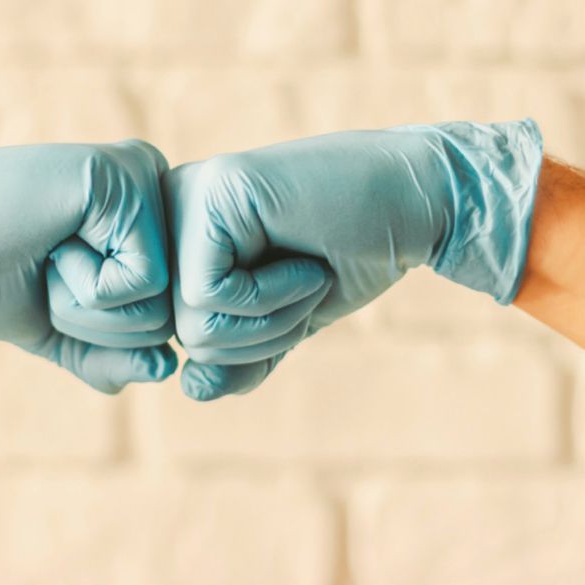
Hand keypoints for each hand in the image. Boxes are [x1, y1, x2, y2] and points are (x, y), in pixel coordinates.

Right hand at [0, 137, 175, 393]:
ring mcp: (144, 179)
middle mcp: (154, 192)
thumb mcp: (56, 330)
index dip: (94, 331)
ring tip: (45, 250)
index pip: (161, 322)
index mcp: (142, 223)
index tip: (45, 279)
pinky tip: (51, 237)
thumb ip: (110, 356)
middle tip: (42, 264)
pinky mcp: (126, 177)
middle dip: (92, 322)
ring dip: (84, 304)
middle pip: (167, 318)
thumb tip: (166, 368)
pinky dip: (86, 285)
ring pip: (160, 307)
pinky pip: (144, 281)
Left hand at [164, 120, 542, 399]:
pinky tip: (305, 258)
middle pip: (184, 335)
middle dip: (262, 335)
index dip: (252, 345)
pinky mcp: (210, 196)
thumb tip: (192, 388)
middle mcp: (170, 215)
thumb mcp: (286, 323)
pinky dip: (273, 295)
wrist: (414, 202)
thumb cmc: (350, 256)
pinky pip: (210, 295)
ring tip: (309, 271)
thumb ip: (239, 360)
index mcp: (180, 242)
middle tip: (309, 285)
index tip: (297, 298)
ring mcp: (186, 199)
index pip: (185, 338)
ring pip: (193, 324)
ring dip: (273, 318)